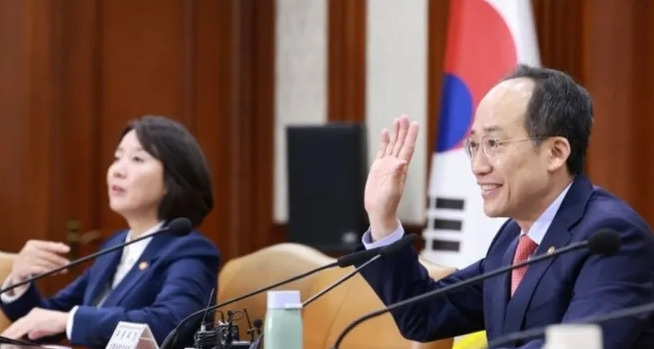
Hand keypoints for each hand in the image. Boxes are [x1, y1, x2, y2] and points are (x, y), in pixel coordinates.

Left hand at [1, 308, 68, 340]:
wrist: (67, 320)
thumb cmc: (59, 324)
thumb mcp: (46, 328)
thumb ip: (37, 331)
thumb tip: (30, 336)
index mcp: (35, 313)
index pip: (21, 322)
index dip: (13, 328)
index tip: (7, 334)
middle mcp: (32, 313)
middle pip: (18, 323)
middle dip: (10, 331)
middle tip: (3, 336)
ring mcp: (33, 317)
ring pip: (18, 326)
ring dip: (11, 333)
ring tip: (5, 338)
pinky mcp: (34, 322)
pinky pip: (22, 329)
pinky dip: (16, 334)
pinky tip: (11, 338)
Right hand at [6, 240, 69, 294]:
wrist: (17, 270)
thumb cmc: (32, 259)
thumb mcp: (39, 252)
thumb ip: (50, 248)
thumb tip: (63, 246)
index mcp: (32, 244)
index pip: (48, 245)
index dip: (58, 247)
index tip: (68, 249)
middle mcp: (28, 250)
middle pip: (48, 255)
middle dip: (59, 260)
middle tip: (67, 264)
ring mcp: (25, 260)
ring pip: (45, 263)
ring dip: (55, 267)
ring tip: (62, 270)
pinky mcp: (24, 269)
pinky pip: (40, 270)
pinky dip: (48, 271)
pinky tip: (54, 273)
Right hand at [364, 115, 418, 240]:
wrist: (379, 211)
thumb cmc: (387, 204)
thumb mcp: (392, 191)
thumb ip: (396, 176)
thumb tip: (402, 162)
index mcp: (400, 169)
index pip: (408, 148)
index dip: (411, 136)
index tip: (415, 124)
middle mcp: (396, 164)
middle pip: (401, 143)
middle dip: (404, 130)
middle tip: (405, 116)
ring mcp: (387, 165)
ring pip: (393, 144)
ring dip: (396, 132)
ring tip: (397, 120)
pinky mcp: (378, 168)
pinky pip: (382, 151)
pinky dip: (384, 141)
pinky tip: (385, 132)